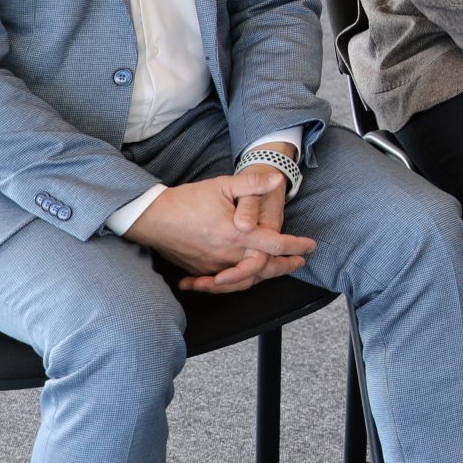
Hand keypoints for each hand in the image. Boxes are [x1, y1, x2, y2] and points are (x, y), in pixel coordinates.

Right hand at [124, 170, 316, 292]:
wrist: (152, 218)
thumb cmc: (188, 200)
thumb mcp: (223, 185)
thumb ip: (252, 184)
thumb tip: (278, 180)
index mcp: (237, 234)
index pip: (275, 245)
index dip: (296, 246)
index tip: (310, 246)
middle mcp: (227, 254)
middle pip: (264, 268)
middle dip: (285, 267)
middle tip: (298, 263)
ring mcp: (213, 265)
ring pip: (245, 279)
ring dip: (263, 276)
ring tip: (275, 270)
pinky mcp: (200, 270)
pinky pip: (224, 282)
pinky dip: (237, 282)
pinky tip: (240, 278)